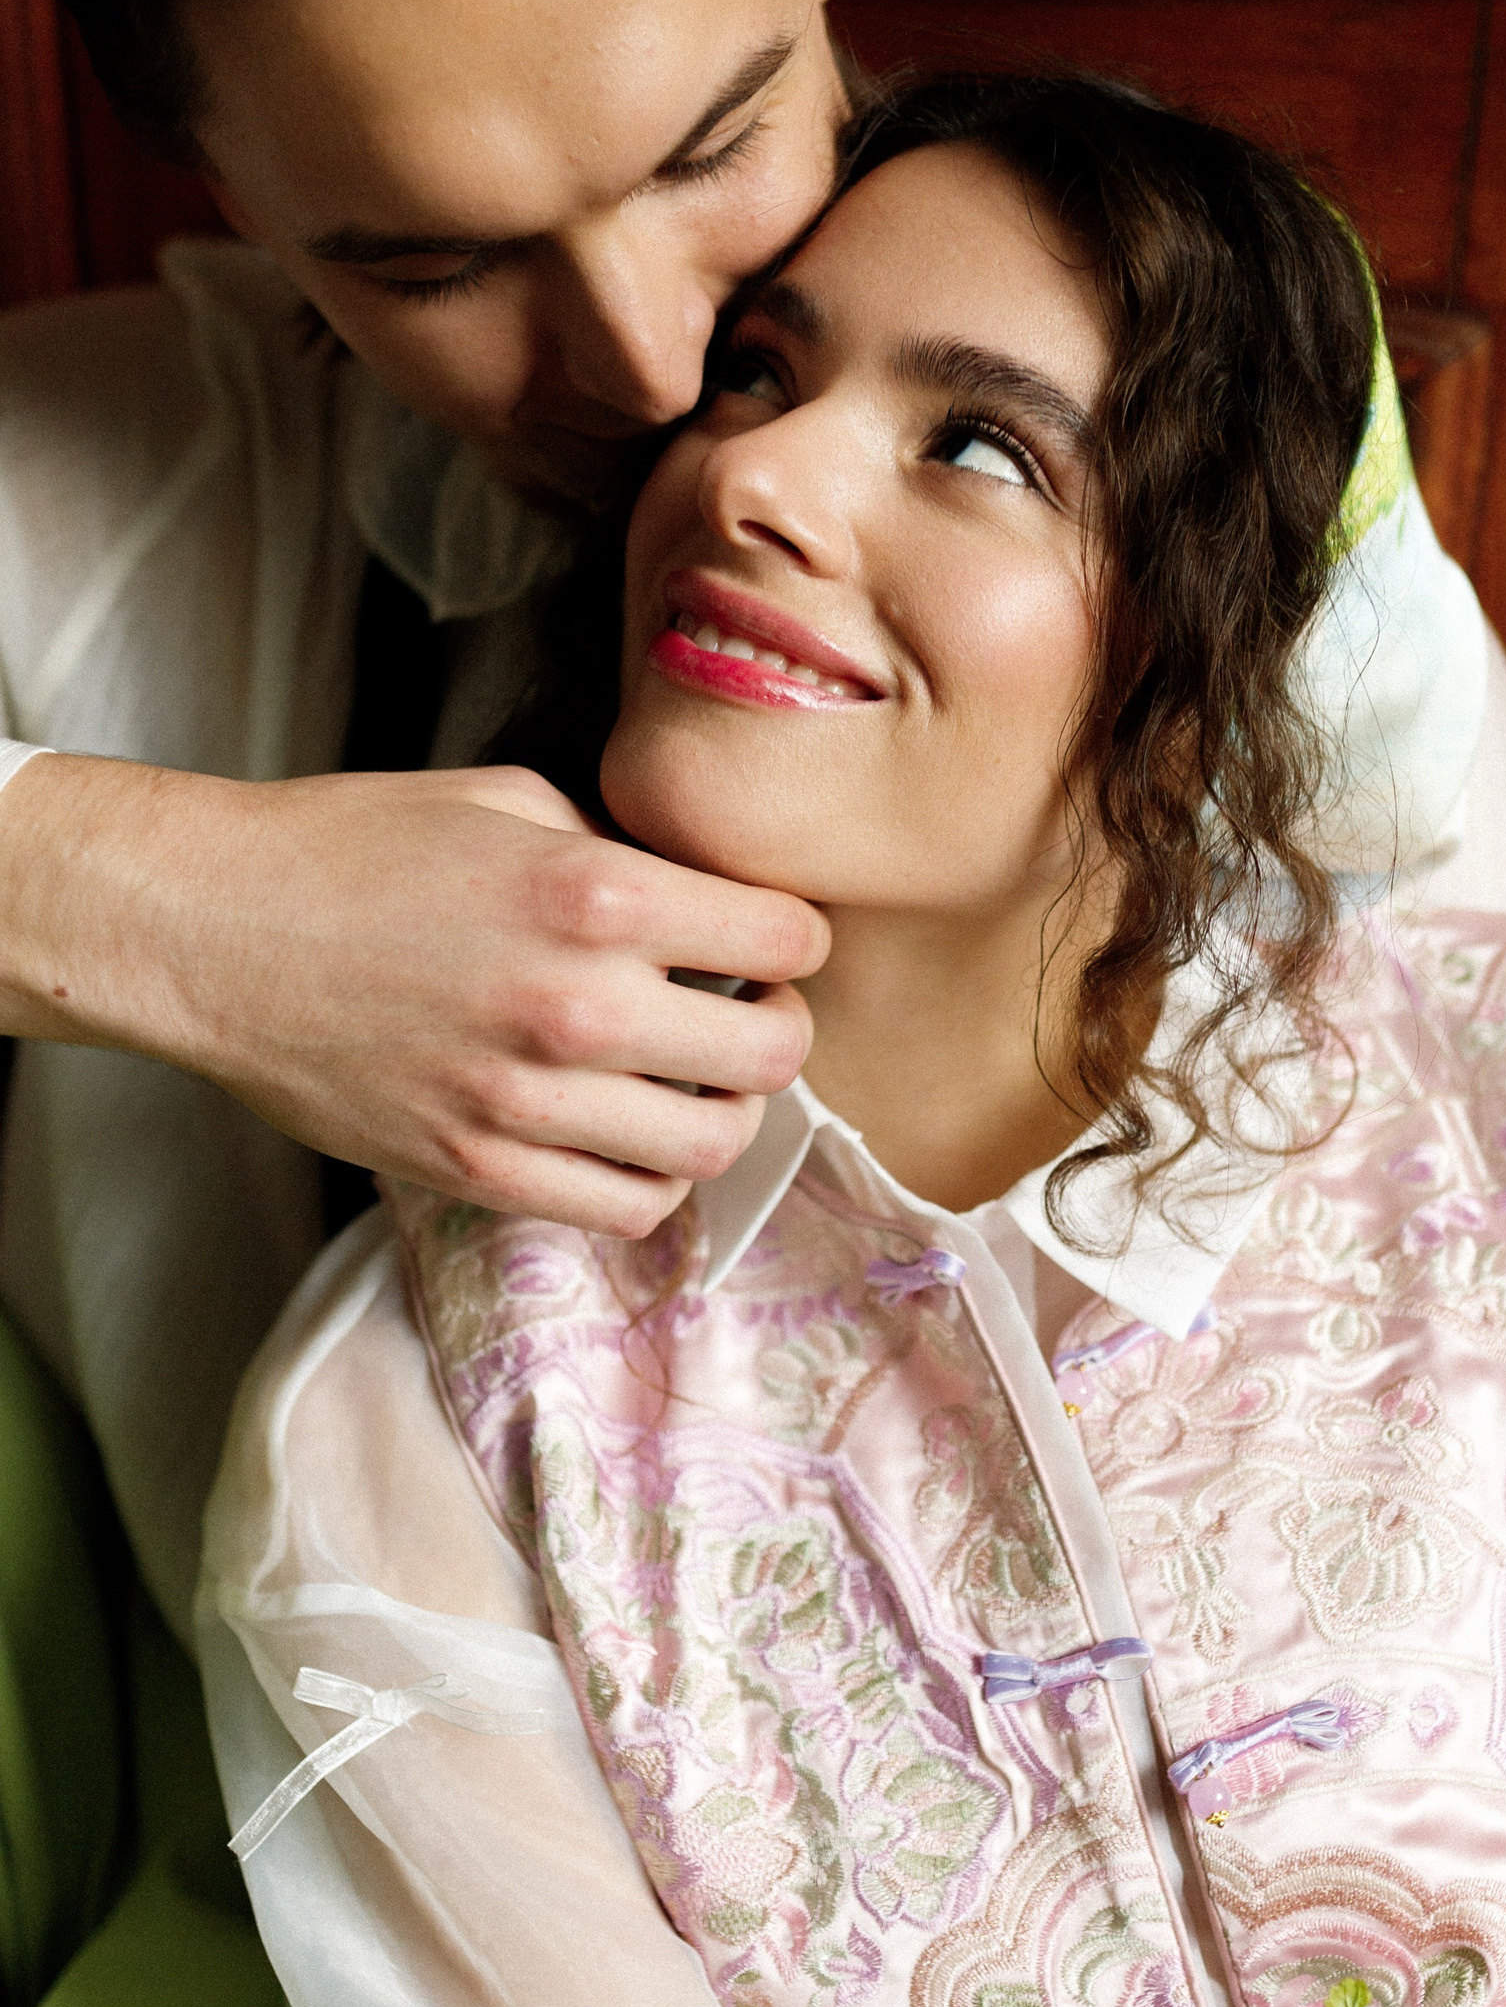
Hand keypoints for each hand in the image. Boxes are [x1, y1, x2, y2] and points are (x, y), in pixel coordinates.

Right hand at [0, 753, 826, 1233]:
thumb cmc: (349, 847)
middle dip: (780, 1027)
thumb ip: (620, 849)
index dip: (793, 936)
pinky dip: (650, 1177)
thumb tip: (703, 897)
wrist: (211, 929)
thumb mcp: (506, 799)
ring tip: (693, 1078)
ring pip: (711, 1146)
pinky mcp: (477, 1168)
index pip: (785, 939)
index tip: (768, 937)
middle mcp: (574, 1005)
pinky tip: (629, 1134)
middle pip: (773, 1056)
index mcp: (594, 894)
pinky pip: (623, 1207)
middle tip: (748, 1010)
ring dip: (725, 1111)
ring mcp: (525, 1100)